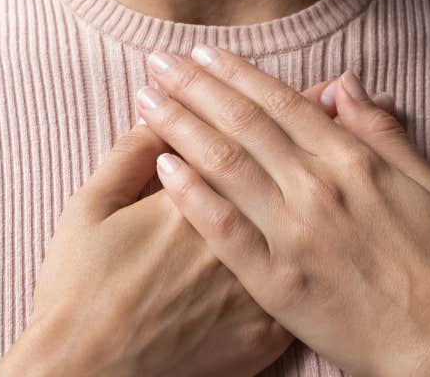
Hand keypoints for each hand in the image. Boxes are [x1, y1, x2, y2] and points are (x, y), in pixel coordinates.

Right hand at [0, 77, 371, 376]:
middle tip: (337, 93)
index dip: (277, 103)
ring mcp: (257, 287)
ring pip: (310, 223)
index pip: (248, 135)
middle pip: (290, 170)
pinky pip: (309, 285)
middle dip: (317, 129)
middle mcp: (238, 237)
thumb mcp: (88, 209)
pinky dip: (329, 248)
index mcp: (196, 198)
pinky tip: (338, 225)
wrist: (92, 376)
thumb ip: (127, 156)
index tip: (309, 82)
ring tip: (350, 147)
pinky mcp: (266, 332)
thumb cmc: (79, 292)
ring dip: (332, 180)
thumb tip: (157, 112)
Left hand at [136, 48, 429, 376]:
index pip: (281, 103)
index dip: (237, 74)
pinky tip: (163, 168)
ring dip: (181, 127)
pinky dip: (192, 195)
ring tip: (147, 101)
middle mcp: (318, 188)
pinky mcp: (276, 281)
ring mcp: (294, 234)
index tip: (202, 52)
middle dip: (195, 87)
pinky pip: (224, 229)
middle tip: (157, 62)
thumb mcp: (426, 184)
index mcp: (353, 161)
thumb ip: (380, 131)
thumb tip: (343, 83)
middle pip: (243, 124)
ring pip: (226, 165)